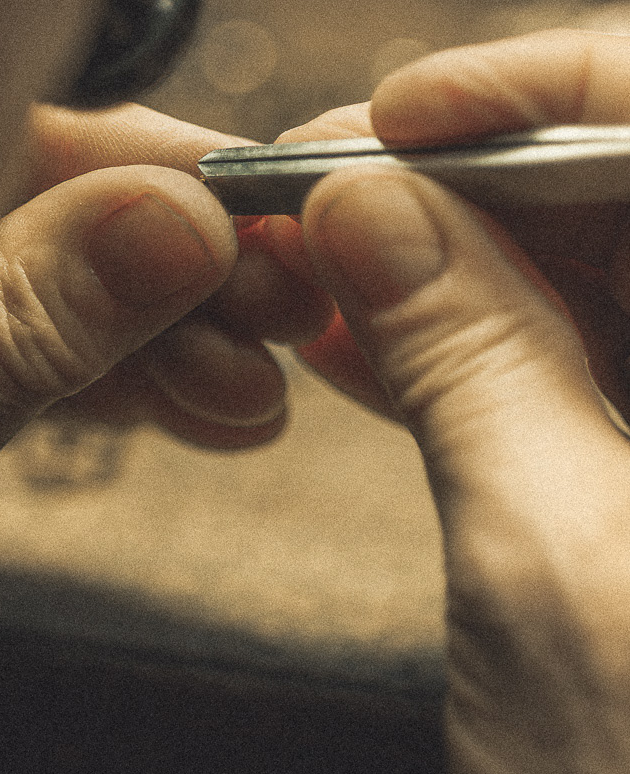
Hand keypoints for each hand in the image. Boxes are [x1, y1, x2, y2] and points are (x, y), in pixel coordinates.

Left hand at [0, 103, 331, 639]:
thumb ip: (20, 318)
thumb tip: (173, 219)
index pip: (34, 135)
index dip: (164, 172)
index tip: (270, 225)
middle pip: (66, 205)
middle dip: (188, 263)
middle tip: (292, 320)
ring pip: (71, 285)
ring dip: (176, 334)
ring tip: (256, 399)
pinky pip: (48, 355)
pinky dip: (128, 381)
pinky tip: (206, 411)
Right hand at [291, 30, 629, 773]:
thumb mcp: (548, 551)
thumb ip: (465, 353)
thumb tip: (364, 206)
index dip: (550, 94)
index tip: (401, 112)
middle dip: (468, 177)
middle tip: (320, 188)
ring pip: (588, 279)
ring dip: (440, 262)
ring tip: (312, 263)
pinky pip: (563, 367)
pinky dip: (452, 345)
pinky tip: (353, 336)